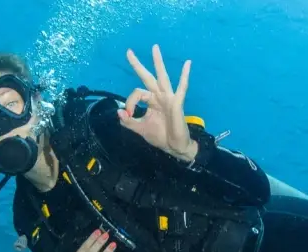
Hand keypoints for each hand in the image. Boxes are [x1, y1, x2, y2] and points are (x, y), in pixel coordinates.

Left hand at [119, 44, 197, 161]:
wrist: (174, 147)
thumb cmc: (160, 136)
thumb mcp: (140, 128)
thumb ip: (128, 121)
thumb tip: (119, 111)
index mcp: (150, 101)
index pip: (136, 93)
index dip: (130, 102)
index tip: (128, 114)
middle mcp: (159, 96)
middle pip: (147, 77)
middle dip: (137, 65)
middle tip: (128, 52)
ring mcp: (169, 98)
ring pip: (162, 77)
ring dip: (158, 62)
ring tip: (154, 48)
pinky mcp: (177, 103)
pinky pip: (182, 88)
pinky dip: (184, 76)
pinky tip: (187, 64)